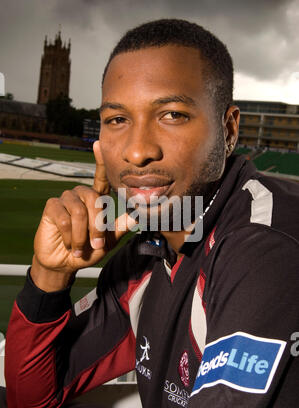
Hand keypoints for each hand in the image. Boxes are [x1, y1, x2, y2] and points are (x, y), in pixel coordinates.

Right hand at [31, 141, 133, 290]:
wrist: (64, 264)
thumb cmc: (87, 250)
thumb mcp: (109, 240)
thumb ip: (121, 226)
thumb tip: (140, 215)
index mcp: (95, 199)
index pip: (100, 177)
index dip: (100, 161)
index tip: (99, 144)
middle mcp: (80, 195)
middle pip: (95, 201)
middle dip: (97, 226)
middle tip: (96, 244)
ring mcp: (65, 199)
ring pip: (80, 211)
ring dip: (82, 234)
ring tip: (81, 248)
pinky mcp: (51, 207)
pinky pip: (65, 218)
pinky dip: (70, 235)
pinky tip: (69, 244)